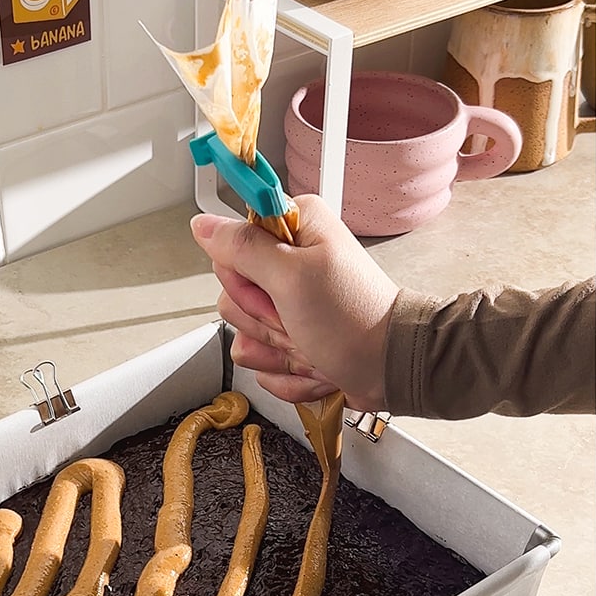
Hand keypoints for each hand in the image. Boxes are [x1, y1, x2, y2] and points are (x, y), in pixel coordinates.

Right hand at [191, 193, 399, 409]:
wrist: (391, 369)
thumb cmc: (355, 319)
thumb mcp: (292, 275)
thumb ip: (242, 247)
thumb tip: (203, 225)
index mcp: (294, 231)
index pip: (230, 244)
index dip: (243, 274)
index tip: (271, 286)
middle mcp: (290, 264)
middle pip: (232, 292)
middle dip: (263, 319)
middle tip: (297, 318)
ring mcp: (290, 307)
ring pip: (245, 332)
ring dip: (277, 349)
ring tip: (311, 343)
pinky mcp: (293, 341)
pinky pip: (264, 361)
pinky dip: (290, 371)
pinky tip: (316, 363)